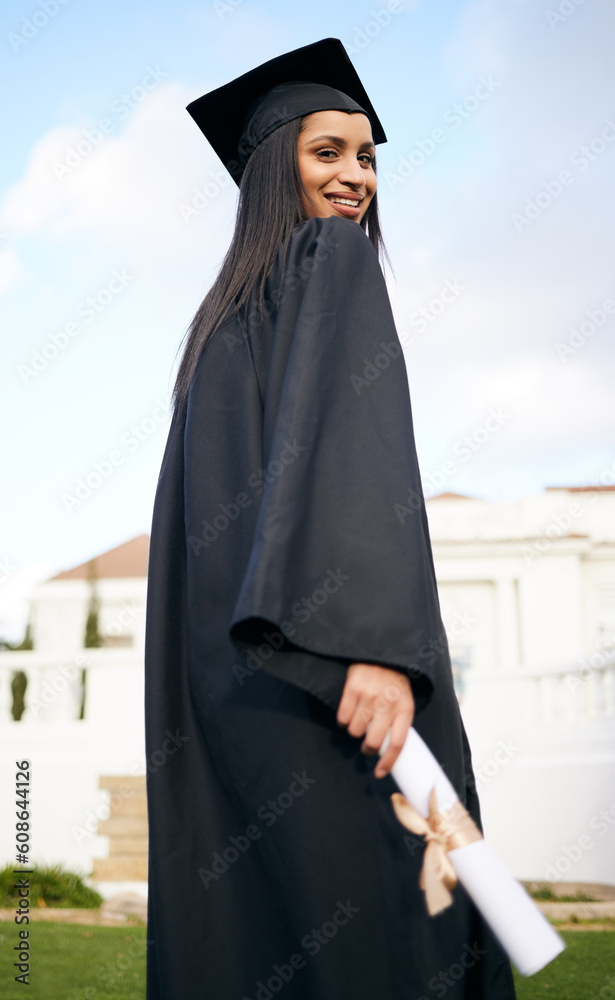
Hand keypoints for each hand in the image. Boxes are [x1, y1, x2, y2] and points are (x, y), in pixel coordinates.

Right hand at [336, 663, 414, 777]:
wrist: (380, 653)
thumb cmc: (392, 682)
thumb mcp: (403, 700)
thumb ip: (397, 722)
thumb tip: (386, 752)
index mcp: (405, 707)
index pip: (398, 743)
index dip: (388, 762)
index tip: (379, 773)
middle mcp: (388, 703)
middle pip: (373, 741)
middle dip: (367, 749)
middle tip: (366, 744)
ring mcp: (369, 695)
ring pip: (354, 731)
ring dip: (354, 729)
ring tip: (360, 717)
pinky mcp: (353, 688)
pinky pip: (343, 718)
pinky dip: (344, 719)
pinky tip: (351, 709)